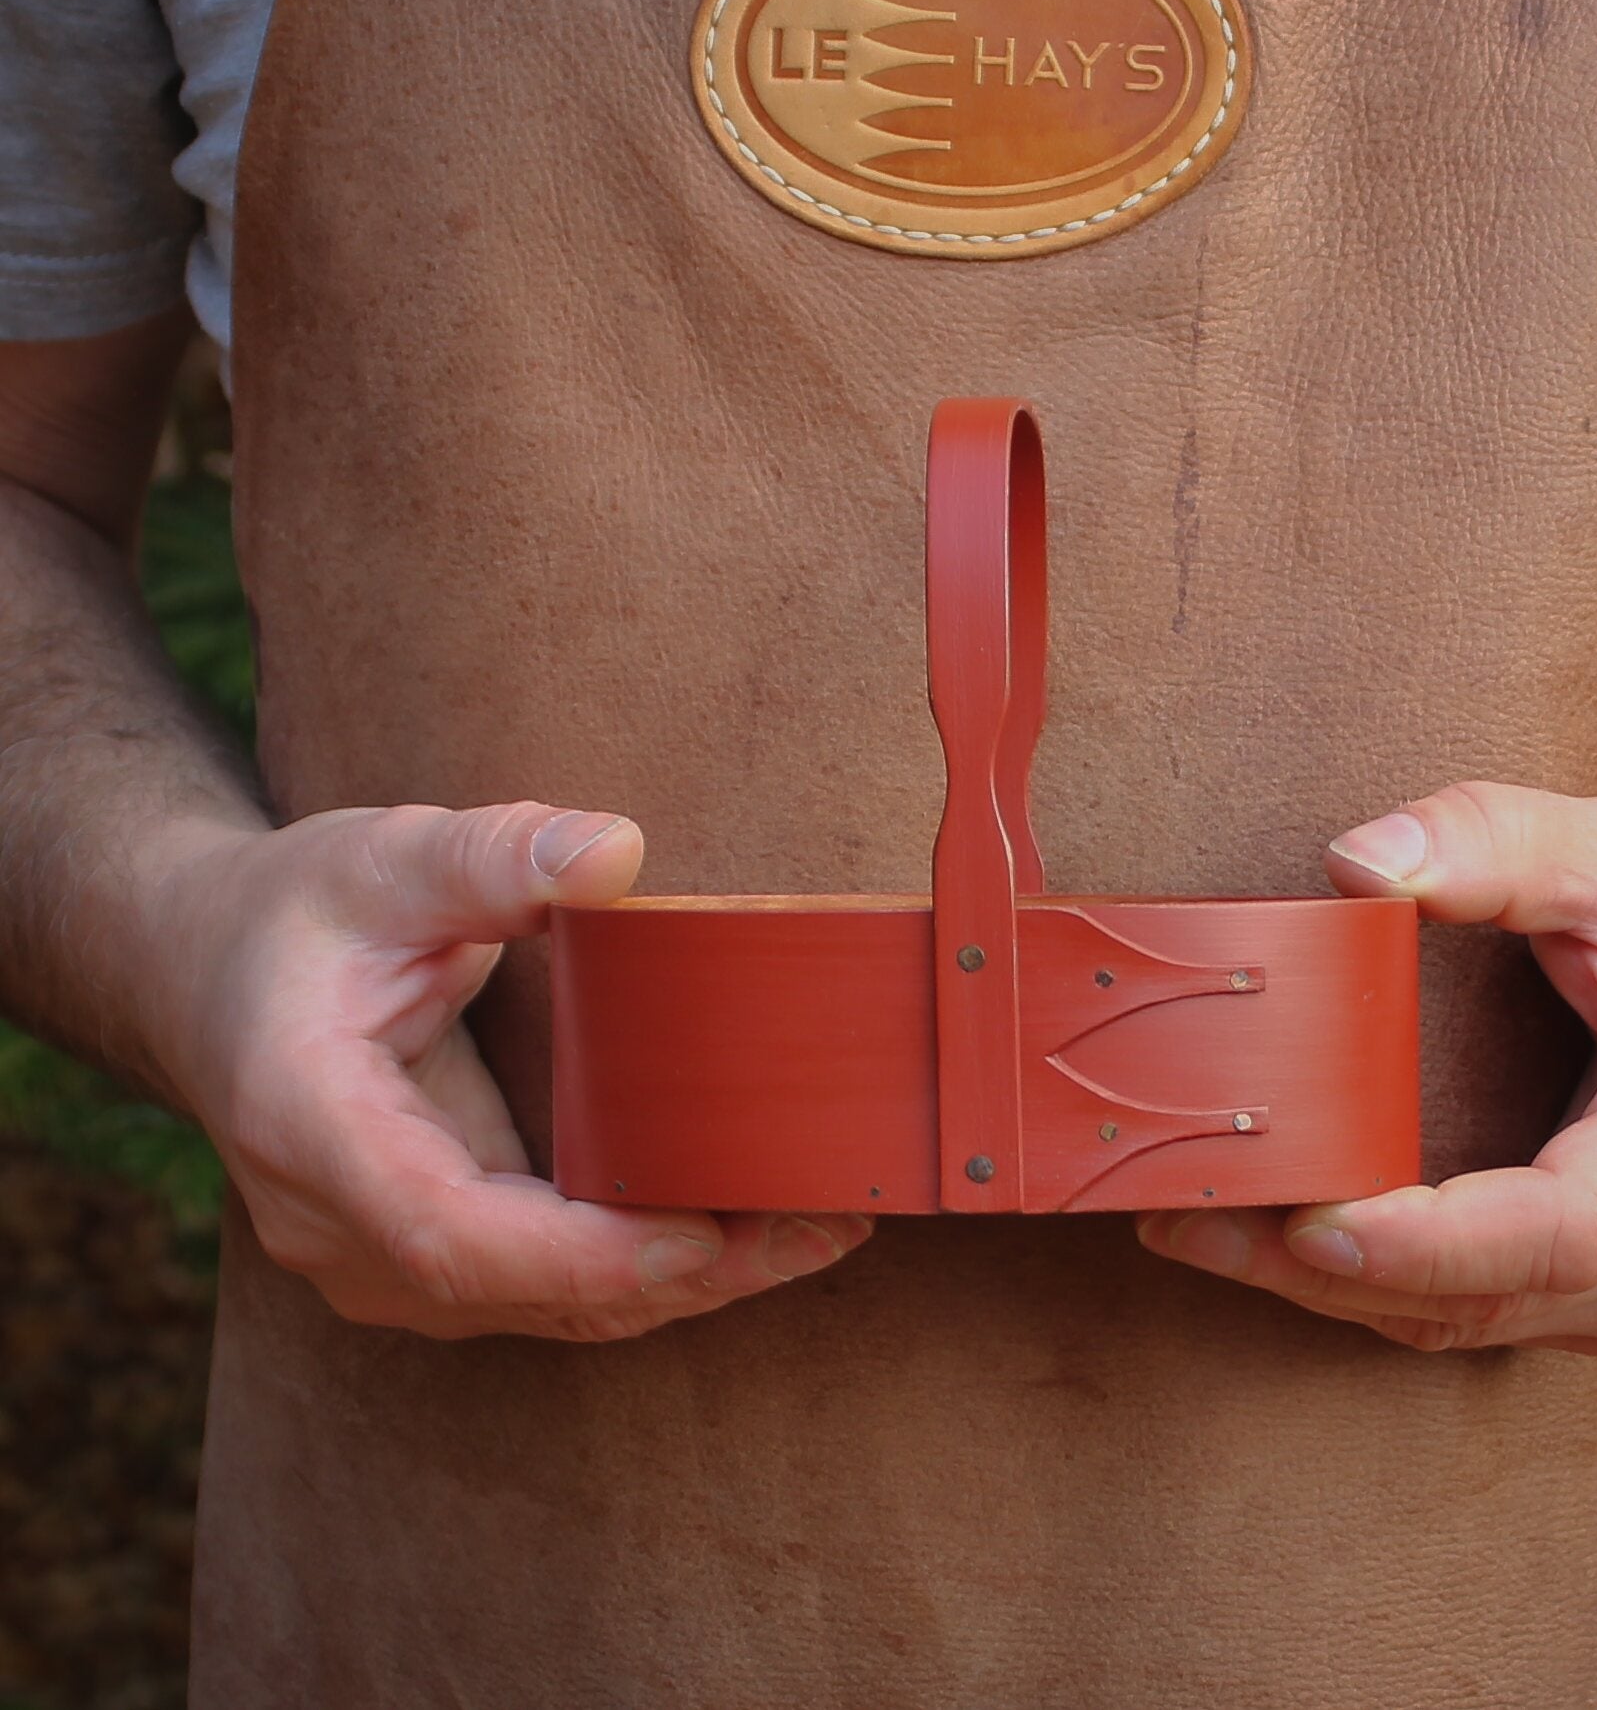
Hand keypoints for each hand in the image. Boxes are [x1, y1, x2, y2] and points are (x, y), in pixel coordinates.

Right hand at [149, 800, 871, 1339]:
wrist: (206, 971)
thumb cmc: (293, 914)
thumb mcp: (383, 857)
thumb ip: (492, 855)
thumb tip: (615, 852)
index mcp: (311, 1124)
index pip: (448, 1232)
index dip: (580, 1256)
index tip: (701, 1237)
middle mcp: (338, 1223)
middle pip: (518, 1292)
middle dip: (677, 1275)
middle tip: (823, 1226)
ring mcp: (378, 1256)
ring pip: (542, 1310)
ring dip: (681, 1283)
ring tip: (820, 1229)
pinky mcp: (426, 1254)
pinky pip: (544, 1287)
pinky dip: (646, 1268)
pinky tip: (746, 1228)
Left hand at [1138, 781, 1596, 1354]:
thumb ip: (1492, 841)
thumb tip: (1356, 865)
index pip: (1563, 1224)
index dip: (1428, 1242)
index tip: (1307, 1224)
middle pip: (1497, 1295)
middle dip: (1328, 1275)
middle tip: (1185, 1226)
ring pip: (1487, 1321)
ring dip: (1340, 1294)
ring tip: (1205, 1235)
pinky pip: (1497, 1312)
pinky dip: (1391, 1288)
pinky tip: (1296, 1242)